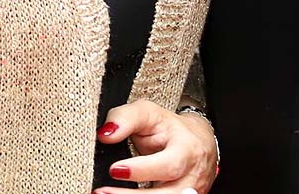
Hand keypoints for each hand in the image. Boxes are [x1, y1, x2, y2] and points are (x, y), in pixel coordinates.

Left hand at [93, 99, 216, 193]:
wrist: (195, 141)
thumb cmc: (168, 128)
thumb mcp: (149, 113)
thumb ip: (126, 118)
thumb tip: (105, 135)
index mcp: (187, 149)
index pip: (169, 164)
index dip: (142, 170)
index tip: (114, 169)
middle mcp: (191, 176)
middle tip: (103, 192)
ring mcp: (189, 193)